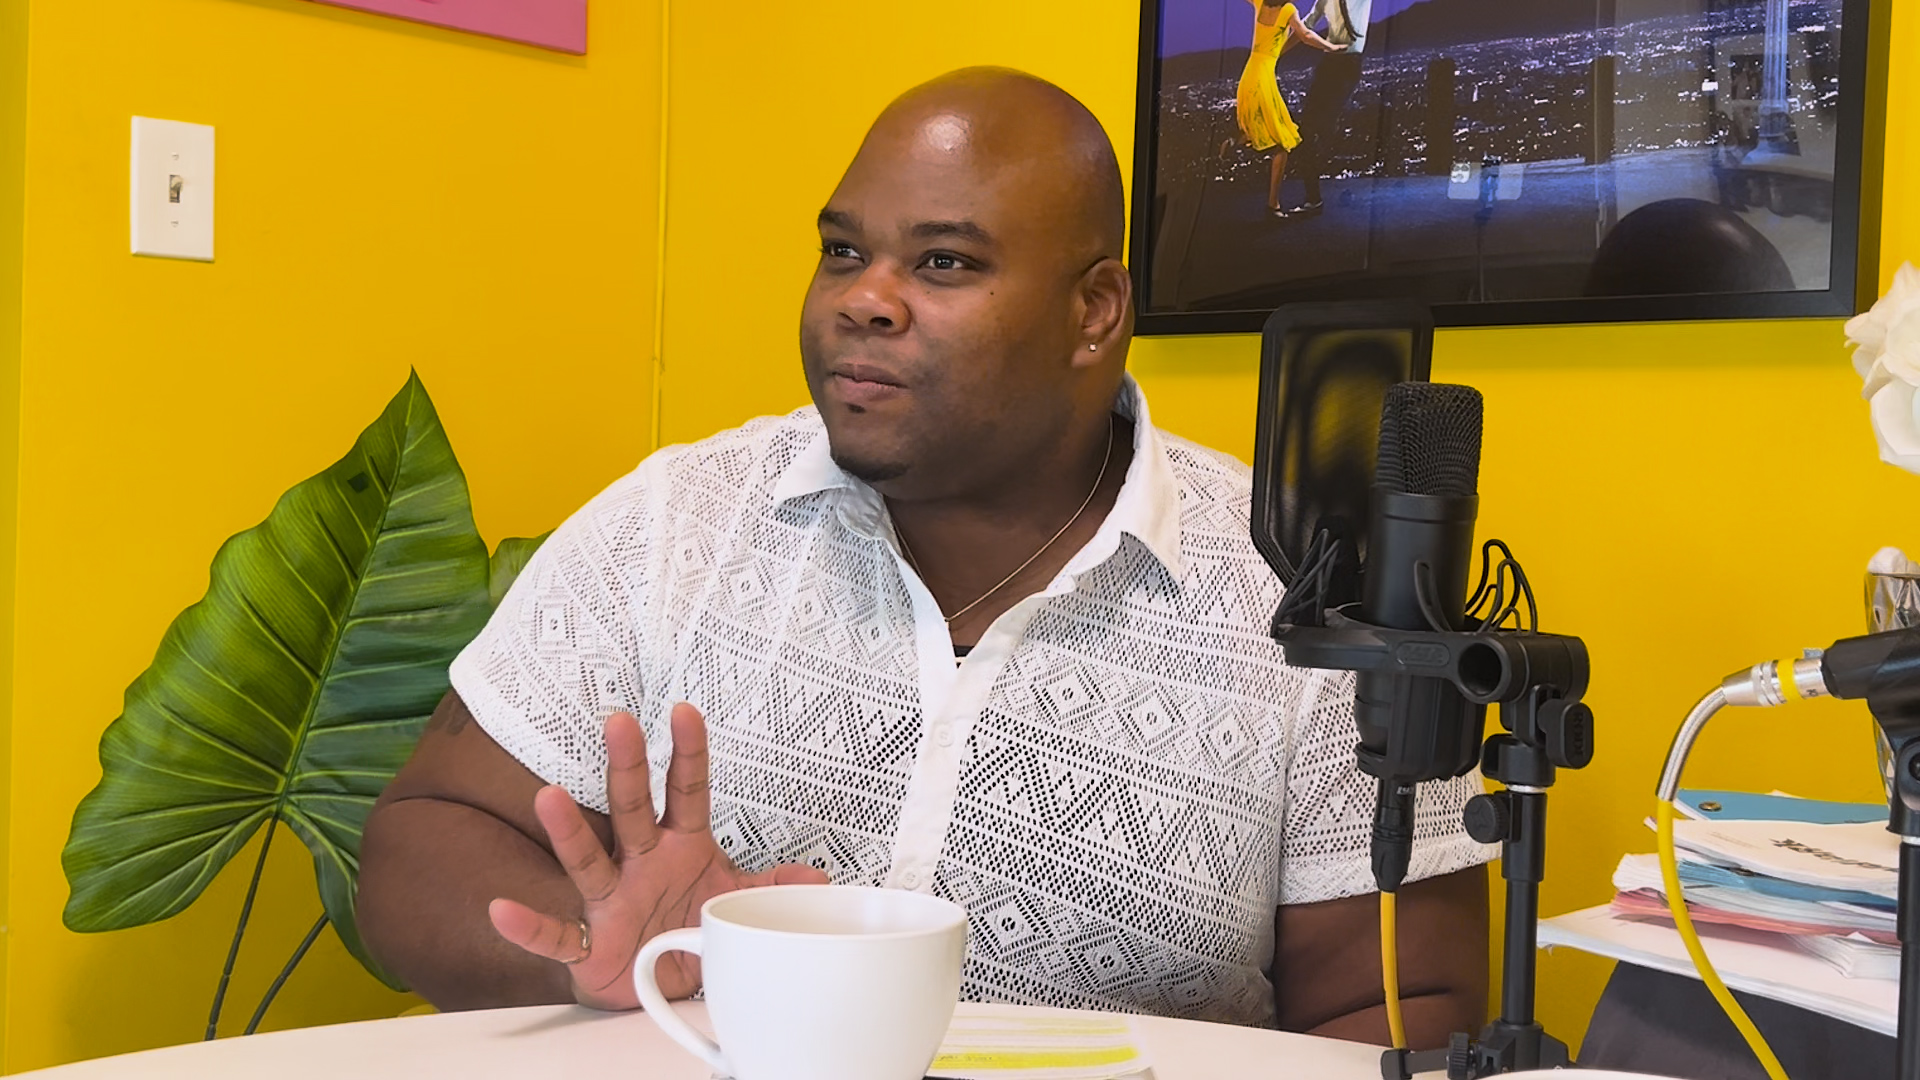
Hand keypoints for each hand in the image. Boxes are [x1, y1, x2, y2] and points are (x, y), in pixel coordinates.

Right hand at [487, 704, 829, 1009]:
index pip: (687, 790)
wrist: (655, 984)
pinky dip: (529, 926)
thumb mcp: (734, 900)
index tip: (685, 711)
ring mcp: (611, 900)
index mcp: (681, 846)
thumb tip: (817, 879)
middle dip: (626, 767)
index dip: (688, 753)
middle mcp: (641, 863)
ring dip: (568, 831)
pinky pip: (556, 934)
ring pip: (588, 860)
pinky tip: (503, 911)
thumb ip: (770, 886)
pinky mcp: (588, 944)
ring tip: (549, 797)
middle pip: (633, 808)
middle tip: (619, 721)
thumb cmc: (689, 923)